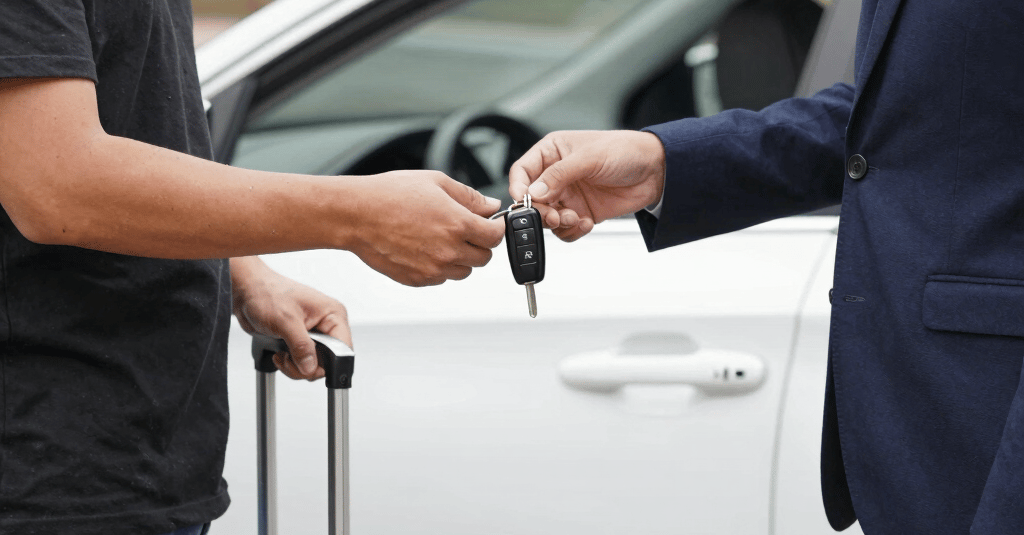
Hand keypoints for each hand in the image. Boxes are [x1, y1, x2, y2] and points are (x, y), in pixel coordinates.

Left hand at [230, 257, 351, 380]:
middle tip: (290, 357)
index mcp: (332, 314)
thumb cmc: (266, 293)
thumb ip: (301, 346)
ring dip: (295, 366)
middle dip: (307, 366)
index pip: (343, 348)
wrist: (247, 292)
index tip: (309, 365)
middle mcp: (326, 325)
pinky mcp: (301, 342)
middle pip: (328, 361)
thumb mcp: (286, 320)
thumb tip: (310, 366)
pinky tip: (280, 354)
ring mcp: (314, 335)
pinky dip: (290, 365)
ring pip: (315, 365)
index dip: (328, 361)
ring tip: (282, 354)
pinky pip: (303, 364)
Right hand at [345, 171, 505, 285]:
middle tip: (464, 230)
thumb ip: (470, 197)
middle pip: (483, 258)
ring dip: (460, 258)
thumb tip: (491, 207)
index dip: (495, 229)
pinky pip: (440, 278)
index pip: (495, 237)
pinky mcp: (417, 280)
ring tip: (440, 238)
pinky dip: (439, 267)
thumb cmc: (390, 195)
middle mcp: (449, 251)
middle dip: (479, 244)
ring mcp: (433, 269)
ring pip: (463, 271)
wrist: (356, 215)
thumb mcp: (436, 182)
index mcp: (458, 224)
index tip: (489, 225)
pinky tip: (424, 248)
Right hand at [508, 131, 665, 241]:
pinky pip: (565, 230)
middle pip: (531, 200)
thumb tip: (535, 191)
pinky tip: (586, 222)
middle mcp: (556, 175)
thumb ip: (560, 174)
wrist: (656, 171)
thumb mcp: (590, 157)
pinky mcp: (580, 212)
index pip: (522, 171)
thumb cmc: (626, 151)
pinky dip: (572, 231)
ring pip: (547, 218)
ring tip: (575, 218)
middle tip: (554, 216)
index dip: (519, 187)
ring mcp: (568, 195)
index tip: (525, 201)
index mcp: (552, 152)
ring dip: (558, 223)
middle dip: (541, 212)